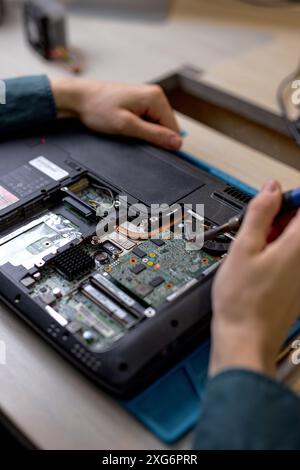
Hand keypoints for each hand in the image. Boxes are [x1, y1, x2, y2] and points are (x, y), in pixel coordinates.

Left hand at [51, 78, 181, 150]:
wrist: (79, 98)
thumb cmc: (98, 108)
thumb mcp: (127, 126)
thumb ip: (154, 135)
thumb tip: (176, 143)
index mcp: (156, 98)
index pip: (174, 129)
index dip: (162, 142)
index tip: (145, 144)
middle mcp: (155, 95)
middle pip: (166, 127)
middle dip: (151, 136)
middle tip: (130, 134)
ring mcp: (148, 98)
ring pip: (157, 126)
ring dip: (144, 132)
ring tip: (125, 127)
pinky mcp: (140, 102)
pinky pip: (148, 121)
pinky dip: (139, 127)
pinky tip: (125, 124)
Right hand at [210, 180, 299, 377]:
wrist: (245, 339)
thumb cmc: (242, 301)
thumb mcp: (243, 247)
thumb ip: (259, 213)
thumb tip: (271, 189)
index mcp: (298, 245)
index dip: (288, 199)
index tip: (270, 202)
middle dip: (280, 218)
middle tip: (255, 227)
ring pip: (295, 242)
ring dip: (277, 236)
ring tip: (253, 247)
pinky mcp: (298, 288)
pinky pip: (293, 260)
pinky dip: (277, 254)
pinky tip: (257, 265)